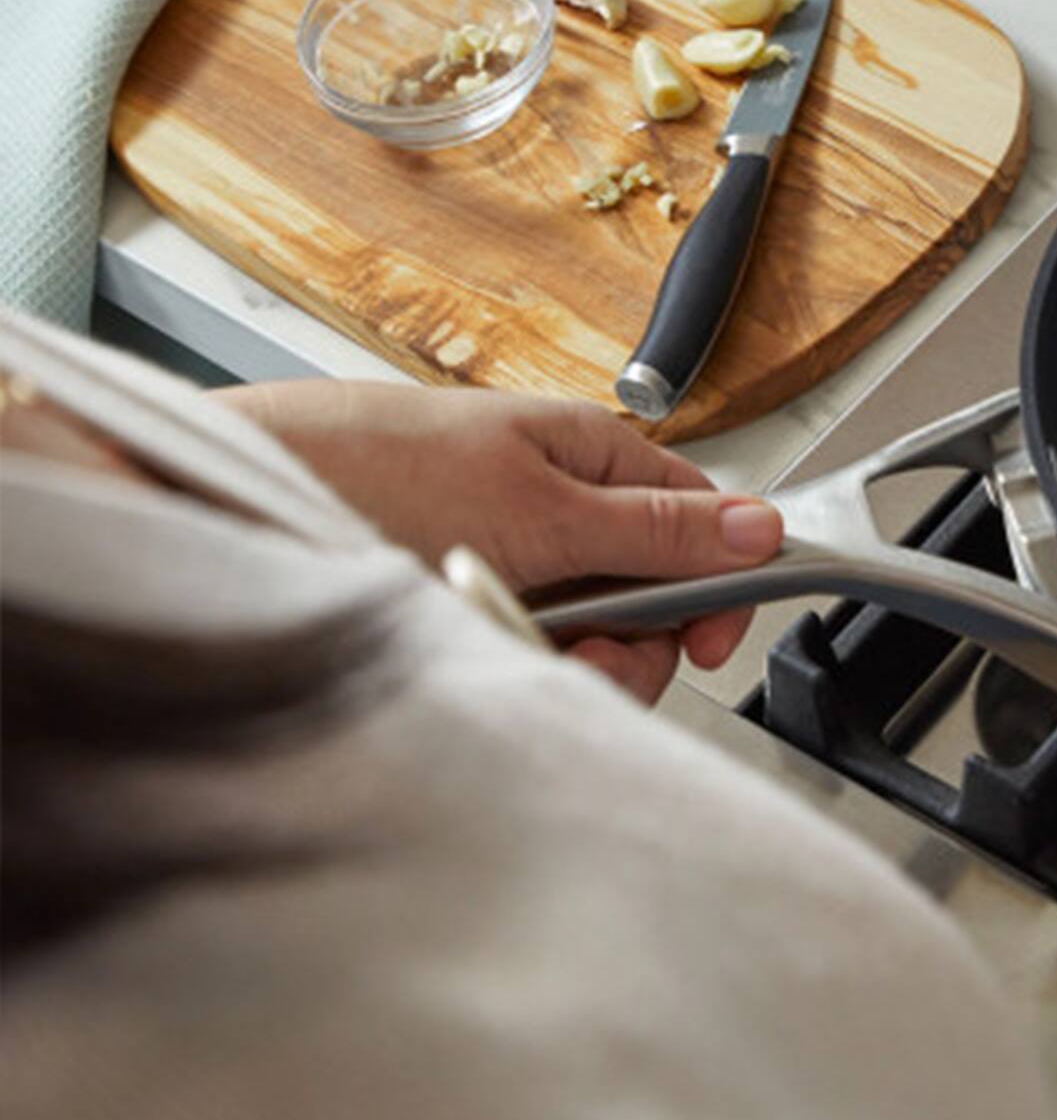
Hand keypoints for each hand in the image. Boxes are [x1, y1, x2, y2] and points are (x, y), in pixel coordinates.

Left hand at [217, 382, 782, 703]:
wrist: (230, 491)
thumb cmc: (369, 465)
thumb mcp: (537, 504)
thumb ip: (655, 531)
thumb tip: (762, 528)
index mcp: (590, 456)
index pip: (700, 523)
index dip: (716, 588)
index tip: (706, 645)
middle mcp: (555, 506)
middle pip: (650, 598)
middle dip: (630, 642)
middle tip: (585, 653)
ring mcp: (508, 557)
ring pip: (590, 637)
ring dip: (565, 659)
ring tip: (503, 642)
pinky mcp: (458, 599)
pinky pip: (523, 651)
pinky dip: (509, 663)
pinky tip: (471, 652)